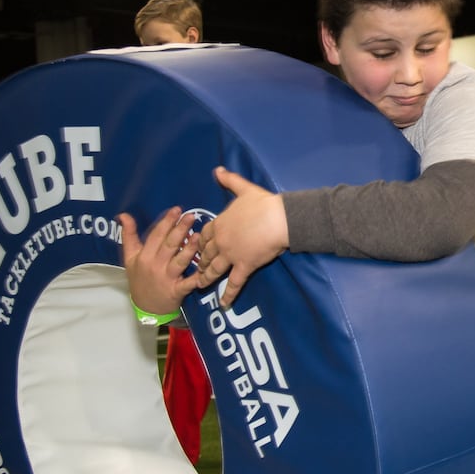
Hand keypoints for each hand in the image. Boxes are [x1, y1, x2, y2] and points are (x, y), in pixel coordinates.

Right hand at [120, 207, 201, 314]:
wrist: (145, 307)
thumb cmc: (139, 279)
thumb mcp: (129, 258)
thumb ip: (128, 235)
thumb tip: (123, 215)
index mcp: (144, 256)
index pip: (156, 236)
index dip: (166, 222)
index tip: (176, 210)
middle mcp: (155, 265)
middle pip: (169, 245)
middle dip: (180, 230)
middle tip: (191, 216)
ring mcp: (166, 278)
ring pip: (179, 261)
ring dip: (189, 249)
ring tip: (198, 236)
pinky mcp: (176, 291)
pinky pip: (187, 283)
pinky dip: (196, 278)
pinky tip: (205, 270)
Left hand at [194, 166, 288, 306]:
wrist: (278, 219)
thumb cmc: (263, 203)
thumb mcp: (244, 189)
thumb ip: (230, 180)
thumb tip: (218, 170)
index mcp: (220, 223)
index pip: (205, 235)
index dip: (200, 242)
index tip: (196, 247)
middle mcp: (222, 241)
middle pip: (206, 254)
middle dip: (200, 262)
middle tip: (196, 269)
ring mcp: (232, 255)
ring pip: (215, 269)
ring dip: (207, 278)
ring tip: (201, 285)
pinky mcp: (245, 266)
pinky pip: (234, 283)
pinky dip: (228, 294)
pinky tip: (223, 303)